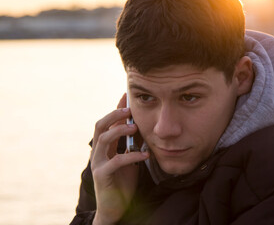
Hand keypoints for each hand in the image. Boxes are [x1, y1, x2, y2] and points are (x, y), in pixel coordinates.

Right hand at [91, 94, 148, 224]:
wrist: (115, 207)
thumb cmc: (122, 181)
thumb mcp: (129, 158)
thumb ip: (131, 144)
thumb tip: (140, 127)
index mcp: (105, 146)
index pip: (108, 122)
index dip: (116, 108)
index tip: (126, 96)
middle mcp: (98, 152)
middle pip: (100, 125)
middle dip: (114, 114)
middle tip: (129, 109)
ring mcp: (98, 163)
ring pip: (103, 139)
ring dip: (119, 130)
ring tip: (134, 126)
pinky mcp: (102, 175)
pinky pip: (116, 161)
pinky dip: (131, 155)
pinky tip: (145, 153)